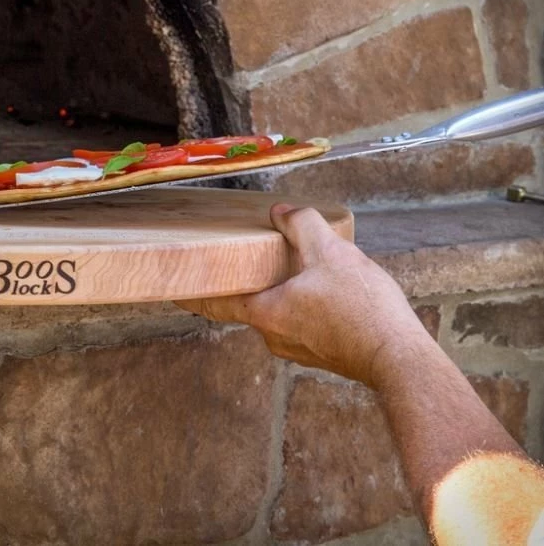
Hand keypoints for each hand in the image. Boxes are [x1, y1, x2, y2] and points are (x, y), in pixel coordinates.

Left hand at [176, 203, 434, 387]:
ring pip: (277, 314)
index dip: (193, 293)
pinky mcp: (321, 354)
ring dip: (278, 294)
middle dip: (245, 283)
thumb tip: (281, 213)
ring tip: (290, 270)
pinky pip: (300, 324)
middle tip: (238, 261)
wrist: (400, 359)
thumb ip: (301, 226)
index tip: (172, 289)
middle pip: (248, 304)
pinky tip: (321, 291)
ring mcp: (297, 349)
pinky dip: (300, 306)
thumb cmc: (362, 309)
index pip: (216, 302)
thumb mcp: (330, 253)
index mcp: (265, 312)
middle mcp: (273, 336)